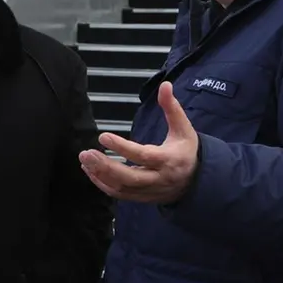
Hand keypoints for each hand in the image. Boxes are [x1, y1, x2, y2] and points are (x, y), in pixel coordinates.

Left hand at [79, 82, 197, 203]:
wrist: (198, 180)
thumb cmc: (187, 150)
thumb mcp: (184, 128)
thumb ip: (172, 107)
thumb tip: (165, 85)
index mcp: (169, 160)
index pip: (143, 155)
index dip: (122, 148)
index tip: (103, 136)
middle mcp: (159, 178)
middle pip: (129, 177)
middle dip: (105, 166)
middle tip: (86, 153)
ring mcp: (150, 190)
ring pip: (122, 188)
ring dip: (100, 175)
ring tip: (84, 160)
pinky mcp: (142, 198)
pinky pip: (120, 194)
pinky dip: (103, 185)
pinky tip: (90, 171)